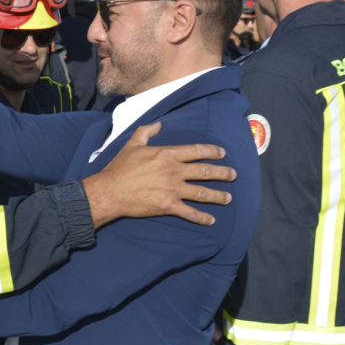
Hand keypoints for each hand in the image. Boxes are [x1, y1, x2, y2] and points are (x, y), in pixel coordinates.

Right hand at [81, 122, 233, 228]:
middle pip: (204, 171)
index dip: (211, 151)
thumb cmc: (120, 167)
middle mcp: (173, 170)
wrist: (111, 190)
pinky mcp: (168, 206)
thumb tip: (159, 124)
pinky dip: (201, 217)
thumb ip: (147, 132)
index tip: (222, 153)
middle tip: (233, 175)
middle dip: (221, 173)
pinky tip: (211, 220)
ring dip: (217, 196)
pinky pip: (189, 212)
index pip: (195, 151)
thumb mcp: (132, 144)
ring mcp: (172, 189)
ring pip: (201, 192)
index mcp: (167, 154)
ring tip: (228, 198)